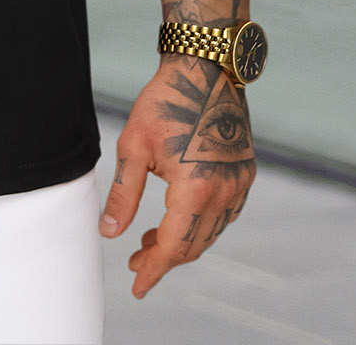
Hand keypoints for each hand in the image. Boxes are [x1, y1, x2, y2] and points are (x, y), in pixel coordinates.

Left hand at [99, 56, 255, 297]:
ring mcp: (239, 184)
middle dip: (163, 259)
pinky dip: (201, 225)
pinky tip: (180, 219)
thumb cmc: (165, 102)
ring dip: (182, 243)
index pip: (172, 247)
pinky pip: (225, 214)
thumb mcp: (133, 147)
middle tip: (135, 262)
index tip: (136, 286)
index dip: (153, 270)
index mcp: (195, 190)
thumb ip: (124, 196)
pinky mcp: (245, 173)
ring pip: (210, 232)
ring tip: (149, 241)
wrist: (205, 68)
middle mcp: (224, 193)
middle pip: (193, 245)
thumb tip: (109, 234)